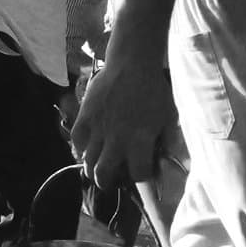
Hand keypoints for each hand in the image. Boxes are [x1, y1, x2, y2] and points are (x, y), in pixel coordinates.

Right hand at [71, 58, 172, 190]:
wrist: (133, 64)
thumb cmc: (155, 90)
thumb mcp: (169, 117)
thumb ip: (167, 141)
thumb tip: (166, 159)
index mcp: (140, 141)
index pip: (138, 175)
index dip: (141, 177)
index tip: (142, 171)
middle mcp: (117, 140)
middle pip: (103, 176)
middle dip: (107, 183)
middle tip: (112, 179)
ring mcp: (98, 129)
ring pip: (88, 162)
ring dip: (93, 167)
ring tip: (100, 163)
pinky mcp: (85, 116)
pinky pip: (77, 141)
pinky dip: (81, 147)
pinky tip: (89, 145)